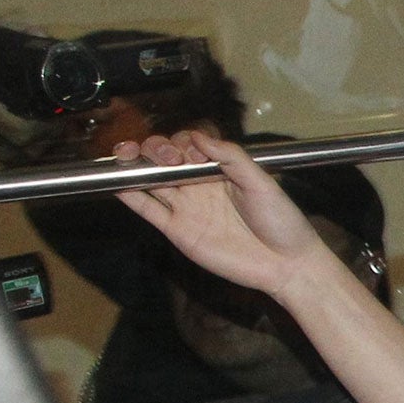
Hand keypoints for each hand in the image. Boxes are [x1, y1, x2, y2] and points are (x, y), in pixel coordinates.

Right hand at [113, 132, 327, 297]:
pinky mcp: (178, 231)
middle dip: (156, 148)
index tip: (192, 153)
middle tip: (169, 157)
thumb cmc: (282, 222)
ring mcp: (187, 208)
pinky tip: (116, 181)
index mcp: (219, 171)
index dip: (182, 143)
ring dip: (135, 164)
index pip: (188, 146)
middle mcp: (199, 187)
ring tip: (125, 152)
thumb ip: (232, 158)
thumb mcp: (262, 183)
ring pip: (151, 180)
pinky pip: (149, 210)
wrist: (286, 264)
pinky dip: (130, 195)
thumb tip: (199, 138)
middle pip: (163, 160)